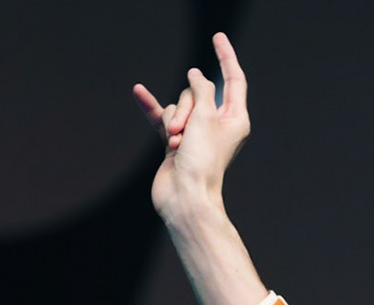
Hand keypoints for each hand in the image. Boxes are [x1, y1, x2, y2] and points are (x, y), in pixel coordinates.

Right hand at [131, 32, 250, 219]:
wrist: (186, 197)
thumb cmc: (202, 162)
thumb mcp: (206, 118)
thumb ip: (201, 90)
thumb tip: (197, 75)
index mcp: (235, 119)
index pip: (233, 80)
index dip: (226, 57)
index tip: (218, 37)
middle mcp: (218, 125)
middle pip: (197, 94)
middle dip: (186, 107)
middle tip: (185, 133)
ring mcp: (196, 133)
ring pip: (178, 106)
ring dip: (173, 121)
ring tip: (177, 145)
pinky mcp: (176, 141)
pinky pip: (162, 117)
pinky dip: (152, 108)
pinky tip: (138, 92)